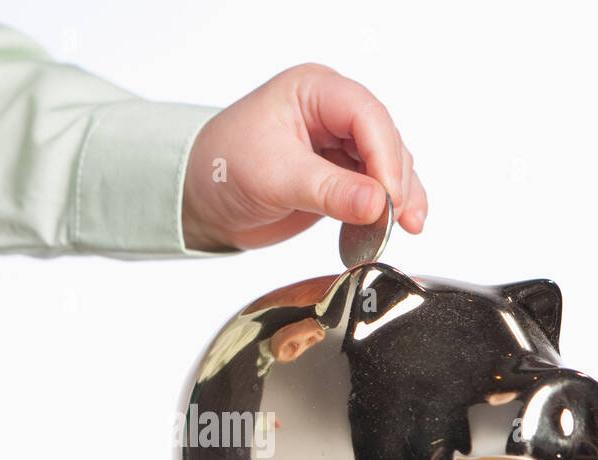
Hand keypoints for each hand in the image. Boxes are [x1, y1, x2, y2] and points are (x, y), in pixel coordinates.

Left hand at [182, 63, 426, 251]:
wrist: (200, 201)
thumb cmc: (222, 170)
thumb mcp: (274, 178)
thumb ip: (329, 191)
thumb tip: (378, 204)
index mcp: (313, 91)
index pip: (366, 115)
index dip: (384, 155)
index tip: (389, 197)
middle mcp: (331, 112)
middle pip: (384, 139)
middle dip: (394, 180)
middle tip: (393, 220)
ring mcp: (338, 144)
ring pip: (387, 164)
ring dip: (397, 197)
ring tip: (393, 230)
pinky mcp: (340, 175)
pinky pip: (375, 188)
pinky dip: (385, 210)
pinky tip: (391, 229)